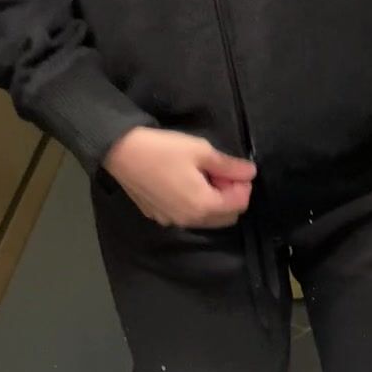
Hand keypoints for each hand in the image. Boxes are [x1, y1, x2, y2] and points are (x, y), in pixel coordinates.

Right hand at [103, 127, 255, 228]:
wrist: (121, 153)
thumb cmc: (164, 149)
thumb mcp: (201, 151)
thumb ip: (229, 166)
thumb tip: (250, 172)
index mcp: (204, 206)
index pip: (240, 204)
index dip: (243, 185)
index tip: (234, 167)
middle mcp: (190, 221)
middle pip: (226, 217)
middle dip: (231, 196)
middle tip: (220, 171)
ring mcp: (171, 221)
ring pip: (206, 219)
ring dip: (213, 201)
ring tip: (203, 175)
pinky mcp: (158, 217)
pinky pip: (187, 216)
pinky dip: (194, 204)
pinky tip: (183, 182)